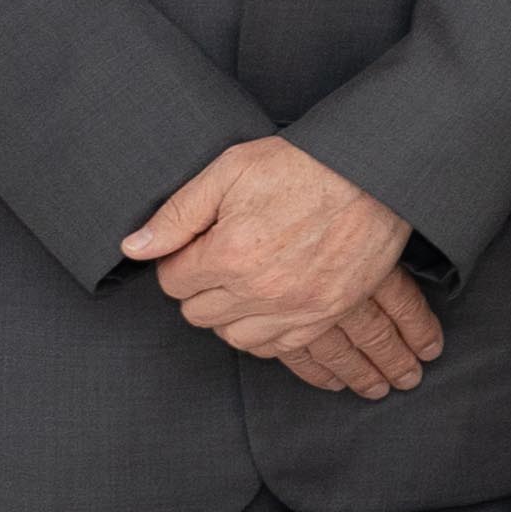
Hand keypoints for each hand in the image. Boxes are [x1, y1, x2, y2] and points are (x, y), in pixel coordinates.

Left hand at [120, 137, 437, 395]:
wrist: (377, 173)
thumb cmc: (305, 164)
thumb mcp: (231, 170)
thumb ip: (177, 213)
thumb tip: (132, 248)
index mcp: (230, 253)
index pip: (172, 282)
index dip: (179, 260)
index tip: (198, 244)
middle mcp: (260, 289)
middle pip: (197, 313)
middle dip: (200, 287)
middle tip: (221, 258)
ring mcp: (296, 306)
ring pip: (233, 336)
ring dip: (229, 313)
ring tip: (244, 281)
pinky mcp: (326, 313)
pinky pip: (277, 347)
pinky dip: (264, 330)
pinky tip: (268, 303)